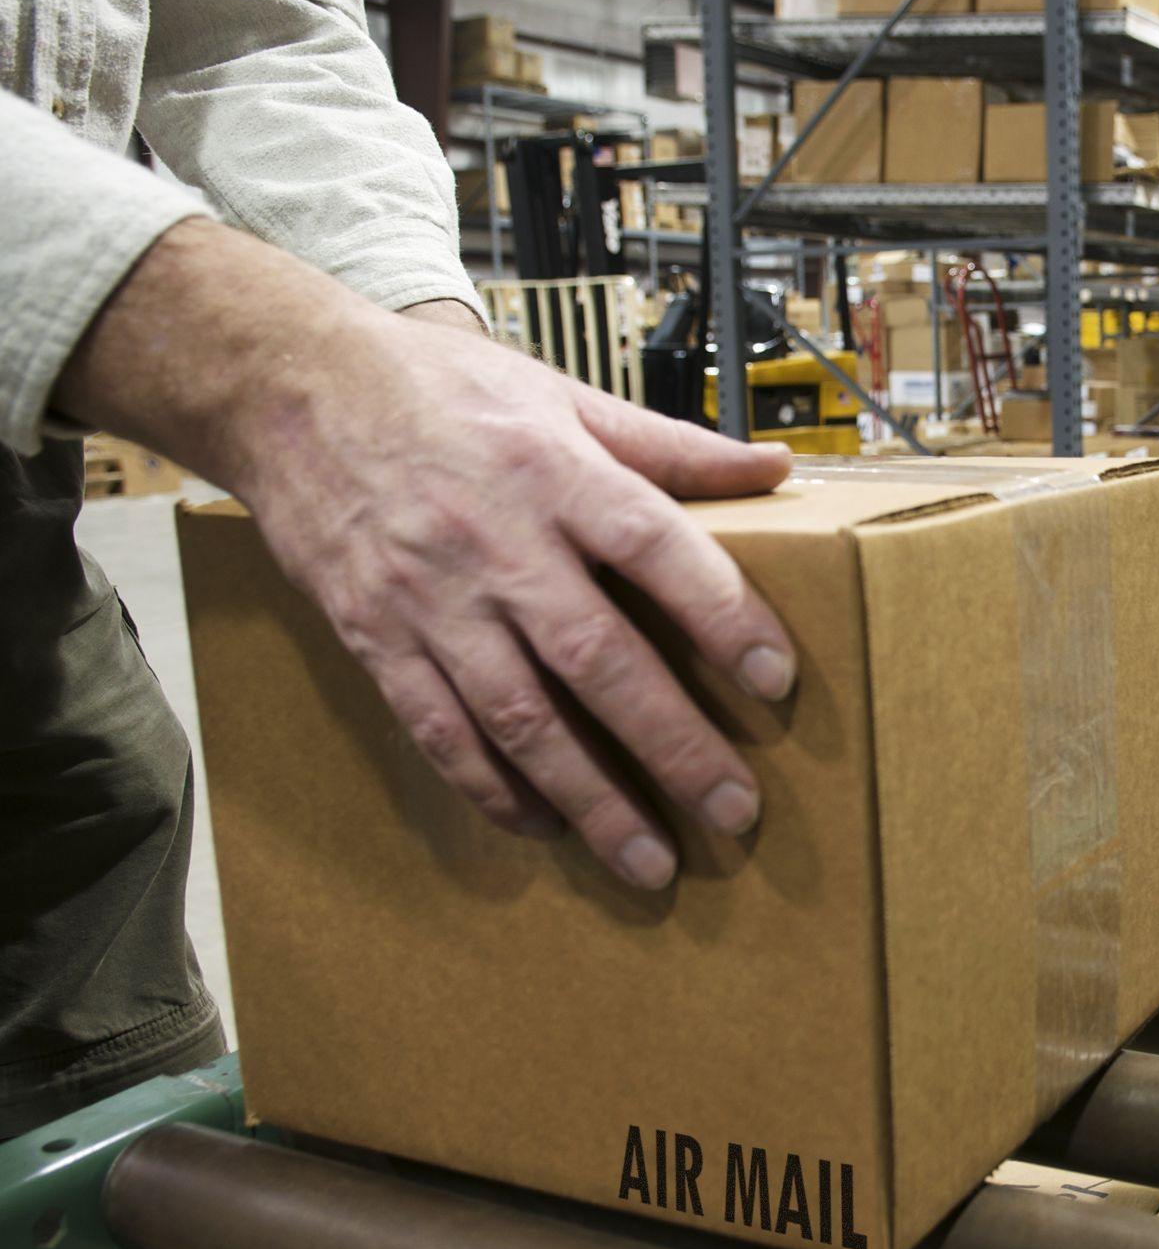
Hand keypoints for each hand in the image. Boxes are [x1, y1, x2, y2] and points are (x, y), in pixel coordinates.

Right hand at [54, 219, 796, 887]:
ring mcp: (429, 599)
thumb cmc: (439, 389)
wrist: (292, 392)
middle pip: (595, 657)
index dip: (721, 612)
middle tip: (734, 810)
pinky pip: (439, 730)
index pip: (654, 547)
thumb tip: (776, 468)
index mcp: (553, 471)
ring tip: (649, 859)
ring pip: (519, 717)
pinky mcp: (375, 638)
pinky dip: (493, 787)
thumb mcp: (561, 395)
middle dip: (671, 743)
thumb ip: (669, 444)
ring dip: (590, 796)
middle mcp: (494, 541)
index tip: (776, 679)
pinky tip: (546, 826)